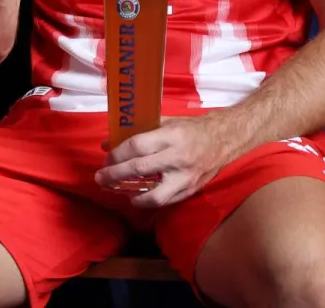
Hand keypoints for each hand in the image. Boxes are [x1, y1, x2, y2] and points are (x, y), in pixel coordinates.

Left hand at [95, 116, 238, 207]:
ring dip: (132, 196)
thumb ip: (137, 131)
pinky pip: (166, 201)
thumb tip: (108, 143)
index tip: (106, 158)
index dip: (117, 154)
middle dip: (115, 175)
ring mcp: (186, 178)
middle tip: (100, 178)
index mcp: (171, 137)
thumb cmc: (190, 128)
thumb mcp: (165, 121)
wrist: (224, 140)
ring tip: (117, 192)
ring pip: (155, 195)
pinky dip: (149, 201)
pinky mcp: (191, 191)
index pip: (137, 147)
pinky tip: (136, 197)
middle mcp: (178, 158)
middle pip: (140, 170)